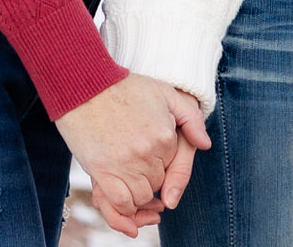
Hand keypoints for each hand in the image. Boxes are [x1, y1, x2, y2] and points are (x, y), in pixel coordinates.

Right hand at [56, 73, 210, 236]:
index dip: (163, 165)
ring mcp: (125, 164)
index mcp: (166, 136)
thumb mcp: (167, 94)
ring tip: (130, 180)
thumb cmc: (126, 89)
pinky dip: (124, 207)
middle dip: (150, 179)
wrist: (87, 87)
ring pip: (140, 197)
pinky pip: (120, 203)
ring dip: (137, 195)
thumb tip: (206, 145)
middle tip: (138, 167)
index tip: (151, 157)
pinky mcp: (102, 172)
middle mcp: (148, 153)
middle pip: (157, 183)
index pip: (173, 167)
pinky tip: (123, 196)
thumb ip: (192, 119)